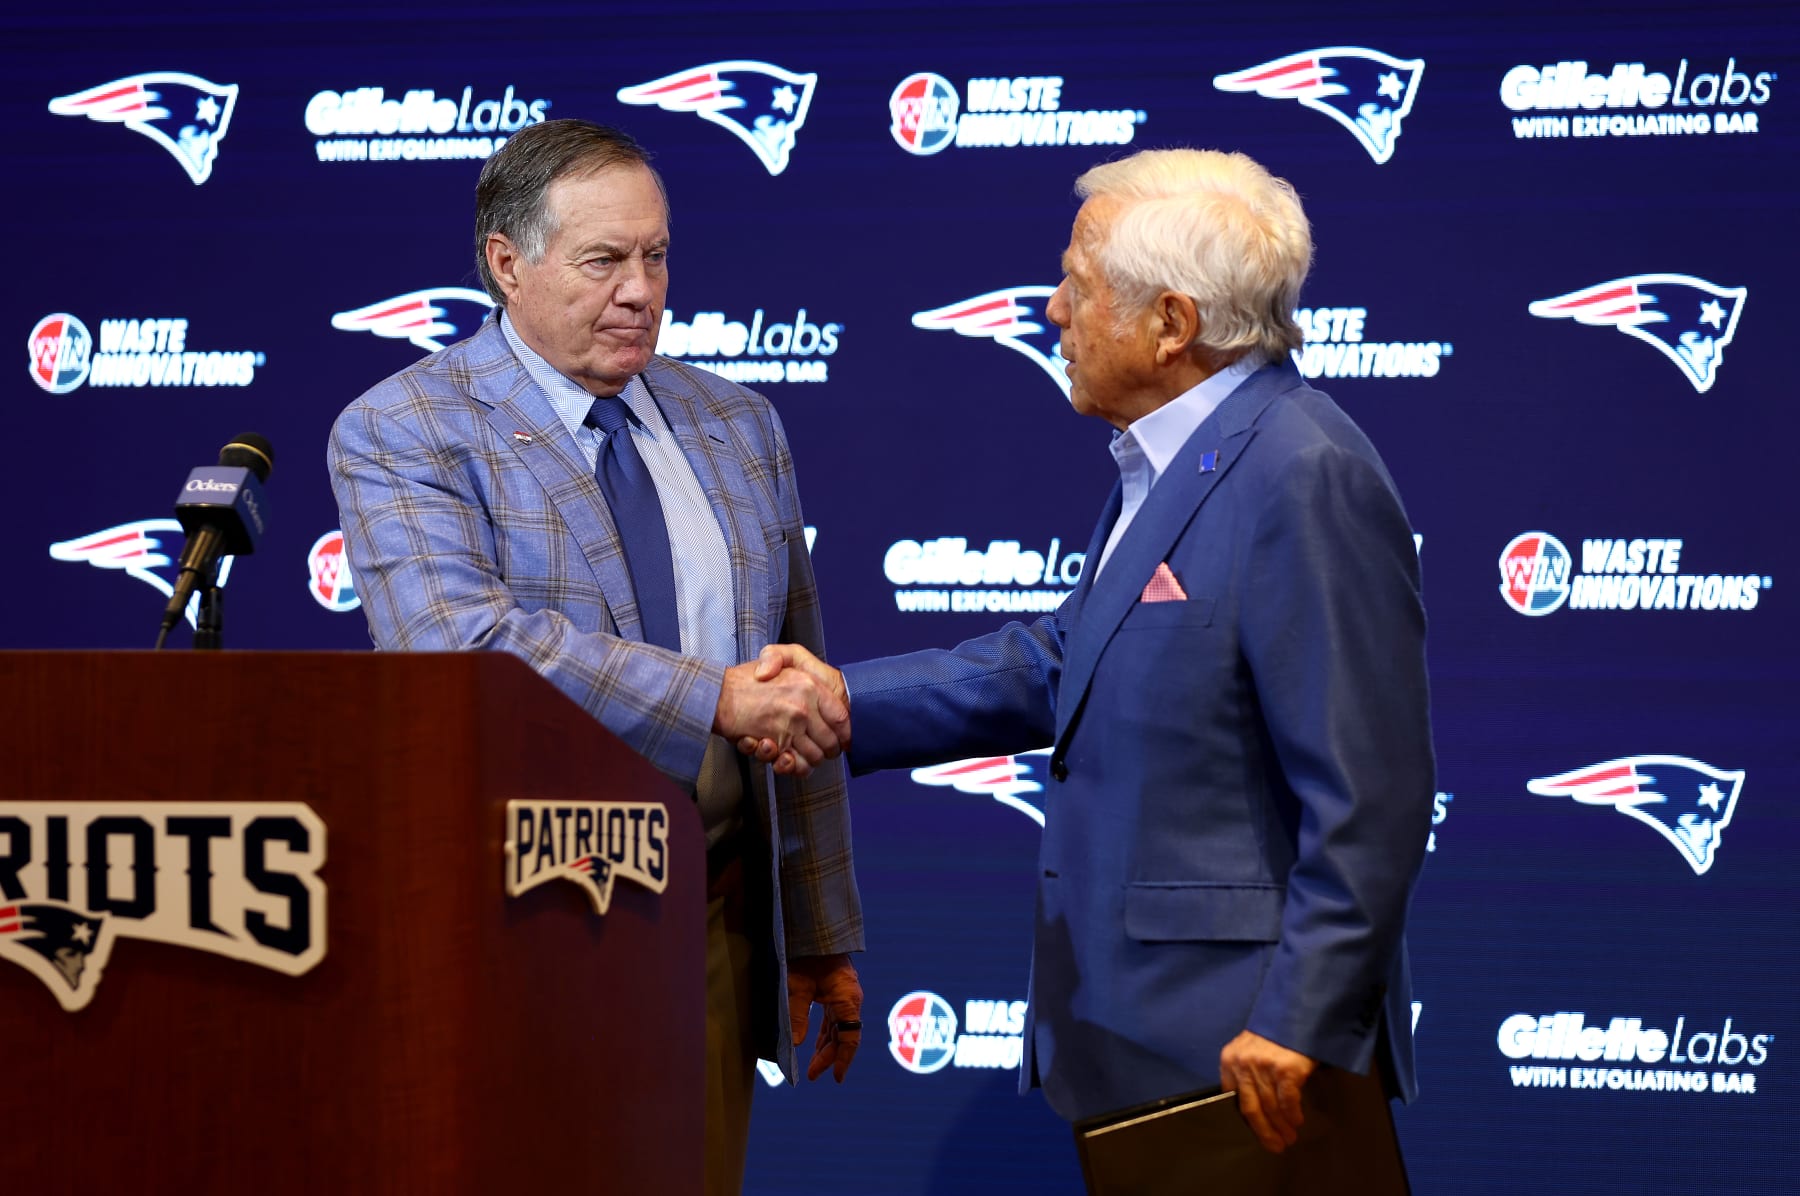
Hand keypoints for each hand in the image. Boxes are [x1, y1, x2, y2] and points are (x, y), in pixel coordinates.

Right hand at [712, 658, 847, 778]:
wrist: (715, 696)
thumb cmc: (745, 680)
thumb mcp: (776, 657)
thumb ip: (799, 663)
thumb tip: (819, 685)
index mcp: (808, 685)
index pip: (841, 716)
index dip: (844, 732)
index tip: (842, 738)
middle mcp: (802, 707)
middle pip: (831, 742)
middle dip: (827, 750)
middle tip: (820, 749)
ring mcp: (789, 727)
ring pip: (814, 757)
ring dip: (808, 760)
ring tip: (799, 752)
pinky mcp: (774, 744)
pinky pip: (794, 765)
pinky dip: (792, 767)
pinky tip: (784, 757)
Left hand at [787, 953, 863, 1081]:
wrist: (815, 931)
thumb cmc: (807, 956)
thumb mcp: (798, 986)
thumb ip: (798, 1015)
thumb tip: (798, 1045)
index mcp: (847, 1000)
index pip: (850, 1038)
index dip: (843, 1060)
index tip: (836, 1078)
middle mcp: (850, 999)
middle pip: (844, 1036)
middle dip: (829, 1056)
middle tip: (812, 1075)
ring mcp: (844, 995)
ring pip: (839, 1028)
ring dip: (826, 1046)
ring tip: (813, 1065)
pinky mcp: (837, 991)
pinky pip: (834, 1018)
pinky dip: (825, 1033)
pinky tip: (815, 1043)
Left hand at [1220, 1030, 1316, 1152]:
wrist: (1297, 1011)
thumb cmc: (1274, 1033)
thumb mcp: (1249, 1048)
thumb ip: (1245, 1072)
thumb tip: (1254, 1106)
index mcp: (1229, 1060)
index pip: (1234, 1099)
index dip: (1248, 1121)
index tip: (1259, 1134)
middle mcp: (1242, 1064)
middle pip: (1251, 1109)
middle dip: (1264, 1132)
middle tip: (1276, 1146)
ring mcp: (1264, 1067)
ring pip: (1270, 1108)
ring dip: (1281, 1127)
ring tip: (1290, 1138)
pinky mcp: (1285, 1070)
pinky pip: (1287, 1102)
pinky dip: (1292, 1115)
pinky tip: (1297, 1122)